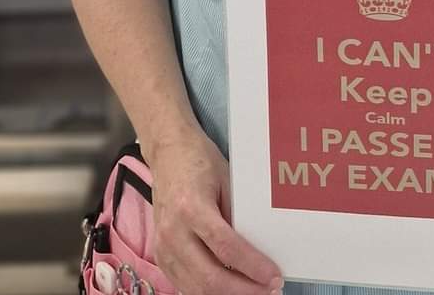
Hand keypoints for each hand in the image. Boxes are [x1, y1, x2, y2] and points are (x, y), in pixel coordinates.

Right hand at [147, 128, 282, 294]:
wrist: (167, 152)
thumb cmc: (200, 161)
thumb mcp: (226, 180)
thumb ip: (236, 215)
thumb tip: (258, 248)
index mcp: (191, 208)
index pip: (225, 248)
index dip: (252, 267)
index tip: (274, 277)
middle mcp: (173, 232)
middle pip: (209, 278)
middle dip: (244, 291)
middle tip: (270, 291)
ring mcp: (162, 247)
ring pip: (196, 289)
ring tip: (254, 291)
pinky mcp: (159, 255)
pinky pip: (185, 285)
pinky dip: (208, 292)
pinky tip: (230, 289)